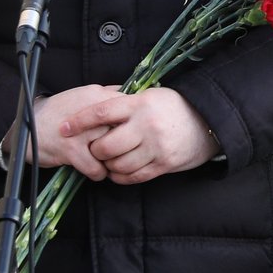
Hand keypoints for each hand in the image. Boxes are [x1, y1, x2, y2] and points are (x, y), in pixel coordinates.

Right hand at [11, 84, 122, 176]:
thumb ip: (107, 95)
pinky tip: (92, 169)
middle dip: (125, 144)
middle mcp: (92, 112)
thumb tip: (132, 93)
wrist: (27, 125)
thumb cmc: (58, 112)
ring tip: (105, 161)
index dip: (133, 124)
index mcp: (97, 96)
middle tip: (119, 151)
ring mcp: (82, 132)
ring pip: (114, 152)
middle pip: (125, 132)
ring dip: (112, 161)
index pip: (131, 109)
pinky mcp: (71, 150)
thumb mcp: (83, 95)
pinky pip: (97, 169)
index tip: (130, 133)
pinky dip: (97, 173)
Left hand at [59, 87, 218, 184]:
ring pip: (118, 164)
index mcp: (139, 104)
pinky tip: (119, 171)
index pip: (101, 112)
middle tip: (94, 149)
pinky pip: (133, 176)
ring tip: (109, 160)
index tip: (63, 128)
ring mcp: (155, 146)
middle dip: (95, 150)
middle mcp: (146, 125)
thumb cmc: (175, 107)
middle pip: (106, 145)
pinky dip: (121, 176)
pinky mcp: (163, 164)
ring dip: (108, 165)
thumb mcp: (151, 96)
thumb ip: (125, 103)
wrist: (209, 122)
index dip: (79, 121)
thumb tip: (95, 108)